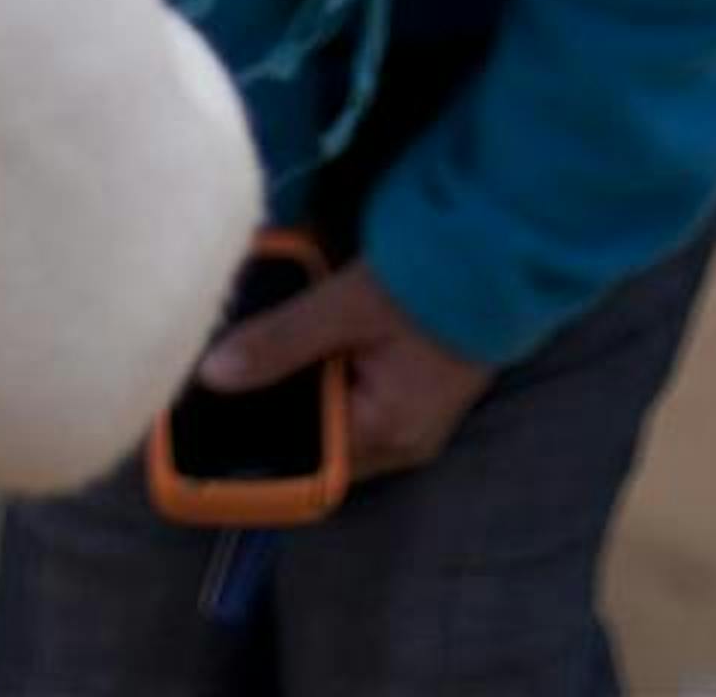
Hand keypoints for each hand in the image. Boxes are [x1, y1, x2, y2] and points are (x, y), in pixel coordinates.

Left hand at [195, 258, 493, 478]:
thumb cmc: (432, 283)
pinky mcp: (415, 390)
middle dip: (275, 412)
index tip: (210, 424)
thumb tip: (212, 375)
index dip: (256, 447)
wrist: (505, 251)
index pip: (304, 465)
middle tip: (223, 378)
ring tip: (257, 355)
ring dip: (301, 390)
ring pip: (335, 419)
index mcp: (387, 434)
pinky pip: (356, 398)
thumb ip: (280, 341)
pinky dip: (327, 375)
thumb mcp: (347, 306)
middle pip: (319, 444)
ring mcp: (412, 417)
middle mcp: (402, 440)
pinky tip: (303, 343)